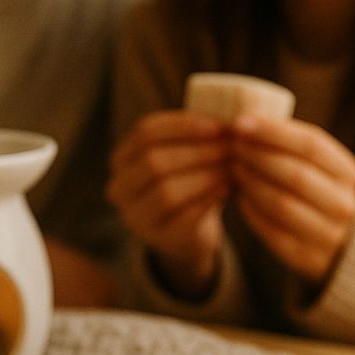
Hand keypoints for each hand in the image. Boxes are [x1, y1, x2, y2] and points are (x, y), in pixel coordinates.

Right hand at [107, 110, 230, 293]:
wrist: (190, 233)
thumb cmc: (190, 182)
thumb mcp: (185, 154)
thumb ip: (196, 135)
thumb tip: (231, 116)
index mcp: (123, 159)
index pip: (145, 131)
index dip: (183, 125)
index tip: (218, 125)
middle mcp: (120, 188)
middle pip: (154, 161)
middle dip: (198, 151)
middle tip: (232, 146)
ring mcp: (136, 217)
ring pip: (167, 190)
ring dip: (205, 175)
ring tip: (233, 166)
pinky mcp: (159, 238)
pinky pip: (184, 216)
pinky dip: (210, 198)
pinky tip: (230, 188)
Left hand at [230, 115, 354, 281]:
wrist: (339, 247)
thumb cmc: (317, 192)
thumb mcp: (317, 167)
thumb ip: (290, 145)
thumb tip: (247, 119)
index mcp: (349, 173)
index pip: (312, 144)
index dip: (273, 131)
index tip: (240, 121)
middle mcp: (344, 205)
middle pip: (296, 173)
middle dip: (258, 155)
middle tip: (233, 144)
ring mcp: (329, 235)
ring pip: (282, 204)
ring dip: (252, 182)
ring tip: (233, 167)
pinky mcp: (307, 258)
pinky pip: (273, 231)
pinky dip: (251, 211)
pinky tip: (239, 196)